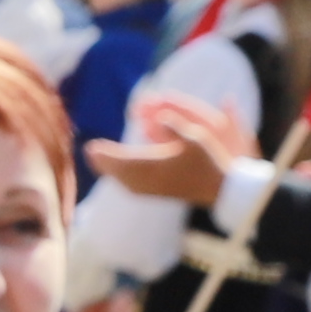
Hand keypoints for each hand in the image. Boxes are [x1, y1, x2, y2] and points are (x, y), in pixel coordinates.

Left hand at [104, 100, 248, 205]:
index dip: (107, 154)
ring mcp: (155, 190)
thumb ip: (175, 127)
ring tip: (99, 161)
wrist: (220, 189)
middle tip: (89, 151)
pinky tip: (119, 176)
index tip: (91, 146)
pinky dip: (123, 180)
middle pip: (119, 172)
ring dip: (111, 171)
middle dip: (104, 162)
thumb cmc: (209, 161)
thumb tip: (160, 116)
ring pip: (125, 182)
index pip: (124, 160)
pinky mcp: (159, 194)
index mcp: (157, 167)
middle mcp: (152, 181)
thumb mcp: (195, 139)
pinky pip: (134, 188)